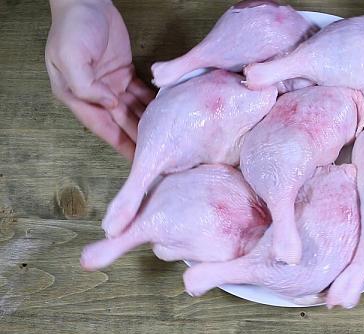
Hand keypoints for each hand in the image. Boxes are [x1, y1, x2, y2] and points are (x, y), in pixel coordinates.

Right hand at [45, 0, 154, 159]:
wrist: (86, 1)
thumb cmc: (73, 27)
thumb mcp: (70, 57)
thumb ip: (85, 86)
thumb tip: (109, 104)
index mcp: (76, 95)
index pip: (101, 126)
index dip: (120, 144)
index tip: (137, 160)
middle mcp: (95, 94)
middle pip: (120, 123)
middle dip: (137, 139)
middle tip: (158, 154)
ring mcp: (111, 84)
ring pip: (133, 111)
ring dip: (147, 124)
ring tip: (166, 138)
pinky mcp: (124, 73)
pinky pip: (141, 94)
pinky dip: (152, 104)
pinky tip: (166, 115)